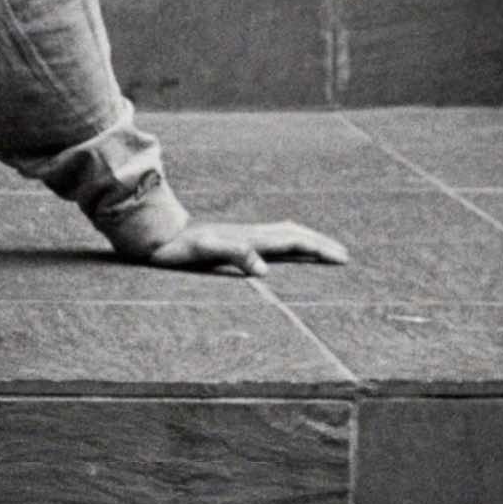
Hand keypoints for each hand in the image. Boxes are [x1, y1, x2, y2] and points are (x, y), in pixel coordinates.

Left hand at [142, 219, 348, 277]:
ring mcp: (242, 233)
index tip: (342, 259)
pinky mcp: (233, 237)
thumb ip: (235, 255)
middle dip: (321, 244)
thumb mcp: (204, 252)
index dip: (319, 250)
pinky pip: (270, 236)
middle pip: (294, 234)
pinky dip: (287, 239)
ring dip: (307, 239)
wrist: (156, 233)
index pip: (293, 242)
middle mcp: (250, 233)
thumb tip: (265, 271)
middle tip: (345, 256)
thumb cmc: (179, 247)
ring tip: (324, 247)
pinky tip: (284, 244)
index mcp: (250, 238)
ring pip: (284, 232)